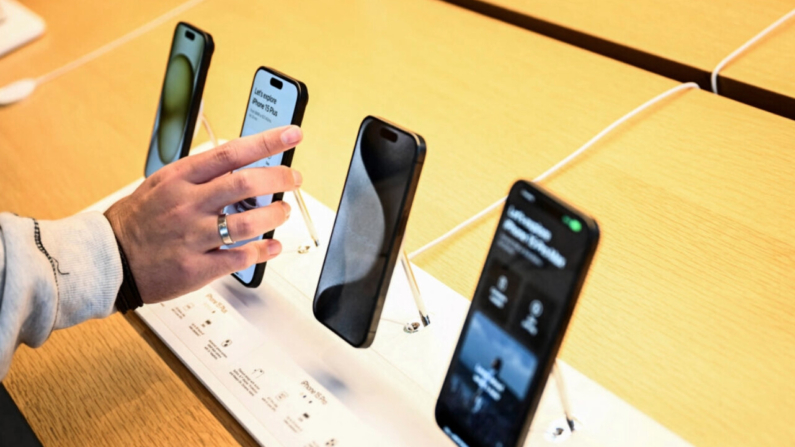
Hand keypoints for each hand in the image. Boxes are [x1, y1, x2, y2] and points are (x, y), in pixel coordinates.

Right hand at [104, 125, 303, 303]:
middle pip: (245, 184)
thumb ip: (200, 175)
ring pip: (247, 223)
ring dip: (274, 215)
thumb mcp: (163, 184)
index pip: (230, 152)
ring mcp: (192, 237)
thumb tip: (241, 164)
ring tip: (282, 212)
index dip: (266, 142)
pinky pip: (239, 258)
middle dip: (279, 178)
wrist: (108, 259)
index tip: (290, 135)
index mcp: (179, 178)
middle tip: (294, 178)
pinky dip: (263, 251)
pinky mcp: (196, 267)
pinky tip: (272, 246)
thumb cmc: (139, 220)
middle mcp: (187, 205)